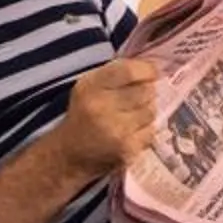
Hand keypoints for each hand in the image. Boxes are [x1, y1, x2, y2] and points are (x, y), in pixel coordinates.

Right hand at [58, 59, 159, 178]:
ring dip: (147, 110)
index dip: (146, 69)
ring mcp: (116, 131)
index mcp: (91, 87)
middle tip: (139, 96)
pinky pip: (151, 131)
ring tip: (133, 114)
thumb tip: (152, 68)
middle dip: (147, 91)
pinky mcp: (127, 149)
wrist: (70, 154)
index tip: (151, 72)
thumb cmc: (84, 113)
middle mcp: (102, 108)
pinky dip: (146, 129)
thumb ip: (116, 73)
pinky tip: (132, 130)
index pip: (129, 71)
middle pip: (145, 91)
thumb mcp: (90, 86)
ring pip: (151, 111)